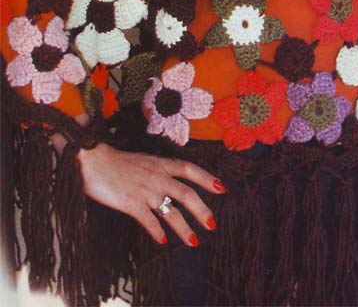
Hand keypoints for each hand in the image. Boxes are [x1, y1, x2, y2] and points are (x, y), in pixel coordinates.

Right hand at [77, 142, 223, 245]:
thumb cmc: (113, 161)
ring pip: (172, 211)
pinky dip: (157, 232)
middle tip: (212, 224)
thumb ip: (155, 170)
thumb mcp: (141, 160)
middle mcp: (157, 176)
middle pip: (186, 193)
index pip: (189, 169)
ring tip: (193, 242)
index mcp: (159, 163)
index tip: (221, 188)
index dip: (206, 178)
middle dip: (202, 210)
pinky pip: (149, 221)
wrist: (92, 159)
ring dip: (184, 228)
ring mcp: (145, 190)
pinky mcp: (131, 203)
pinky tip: (162, 242)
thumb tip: (166, 182)